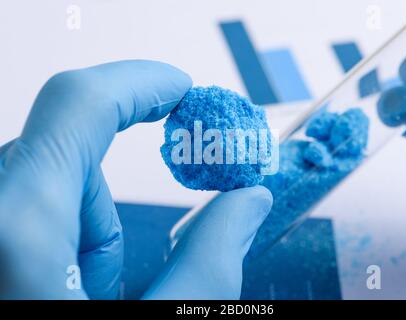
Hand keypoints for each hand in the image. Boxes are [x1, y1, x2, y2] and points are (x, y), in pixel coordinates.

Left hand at [0, 61, 272, 298]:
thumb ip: (208, 267)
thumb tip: (248, 200)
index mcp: (24, 232)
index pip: (78, 104)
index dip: (141, 85)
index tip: (184, 91)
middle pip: (62, 152)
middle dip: (111, 191)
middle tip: (151, 219)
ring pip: (43, 184)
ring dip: (87, 221)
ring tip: (93, 288)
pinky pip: (23, 207)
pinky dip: (63, 232)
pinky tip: (68, 284)